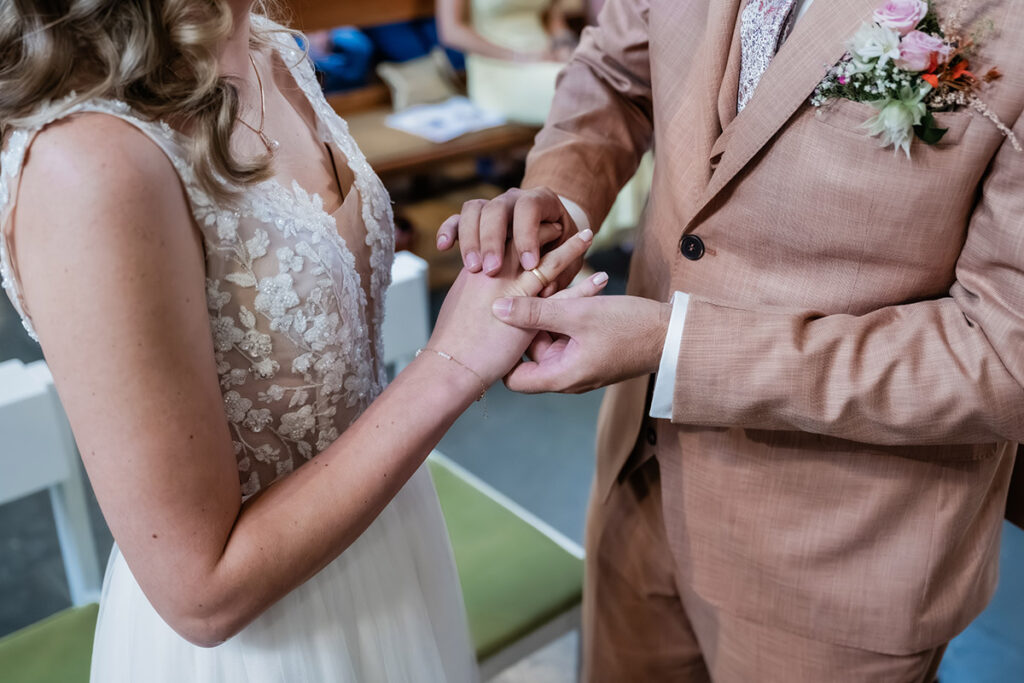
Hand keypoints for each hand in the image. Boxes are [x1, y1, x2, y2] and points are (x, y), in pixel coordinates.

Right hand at [429, 228, 606, 385]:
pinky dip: (584, 286)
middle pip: (526, 241)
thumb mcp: (459, 301)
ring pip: (549, 262)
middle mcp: (496, 273)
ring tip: (587, 236)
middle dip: (546, 228)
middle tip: (563, 220)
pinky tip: (600, 278)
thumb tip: (477, 279)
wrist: (451, 363)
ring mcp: (514, 292)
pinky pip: (563, 296)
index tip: (534, 222)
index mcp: (479, 267)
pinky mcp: (530, 315)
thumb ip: (473, 286)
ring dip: (571, 248)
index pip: (503, 236)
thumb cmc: (451, 338)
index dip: (521, 227)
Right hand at [435, 187, 581, 294]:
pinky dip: (449, 230)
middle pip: (497, 208)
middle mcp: (514, 199)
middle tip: (492, 269)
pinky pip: (457, 220)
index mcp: (542, 200)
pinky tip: (444, 247)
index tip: (530, 265)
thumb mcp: (567, 263)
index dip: (528, 234)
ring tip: (473, 268)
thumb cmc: (561, 256)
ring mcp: (493, 207)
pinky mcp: (476, 221)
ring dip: (471, 238)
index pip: (529, 208)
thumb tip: (548, 290)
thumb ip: (560, 274)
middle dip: (493, 239)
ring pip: (473, 210)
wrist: (548, 237)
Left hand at [491, 294, 671, 393]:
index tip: (500, 324)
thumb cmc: (629, 327)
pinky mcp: (590, 352)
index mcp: (561, 377)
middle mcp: (567, 377)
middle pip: (530, 353)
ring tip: (553, 286)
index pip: (513, 378)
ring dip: (548, 314)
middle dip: (528, 324)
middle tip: (531, 292)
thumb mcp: (578, 314)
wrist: (673, 333)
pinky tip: (572, 292)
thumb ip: (535, 311)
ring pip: (549, 339)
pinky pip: (566, 335)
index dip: (503, 353)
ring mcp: (579, 365)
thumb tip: (496, 309)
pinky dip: (564, 315)